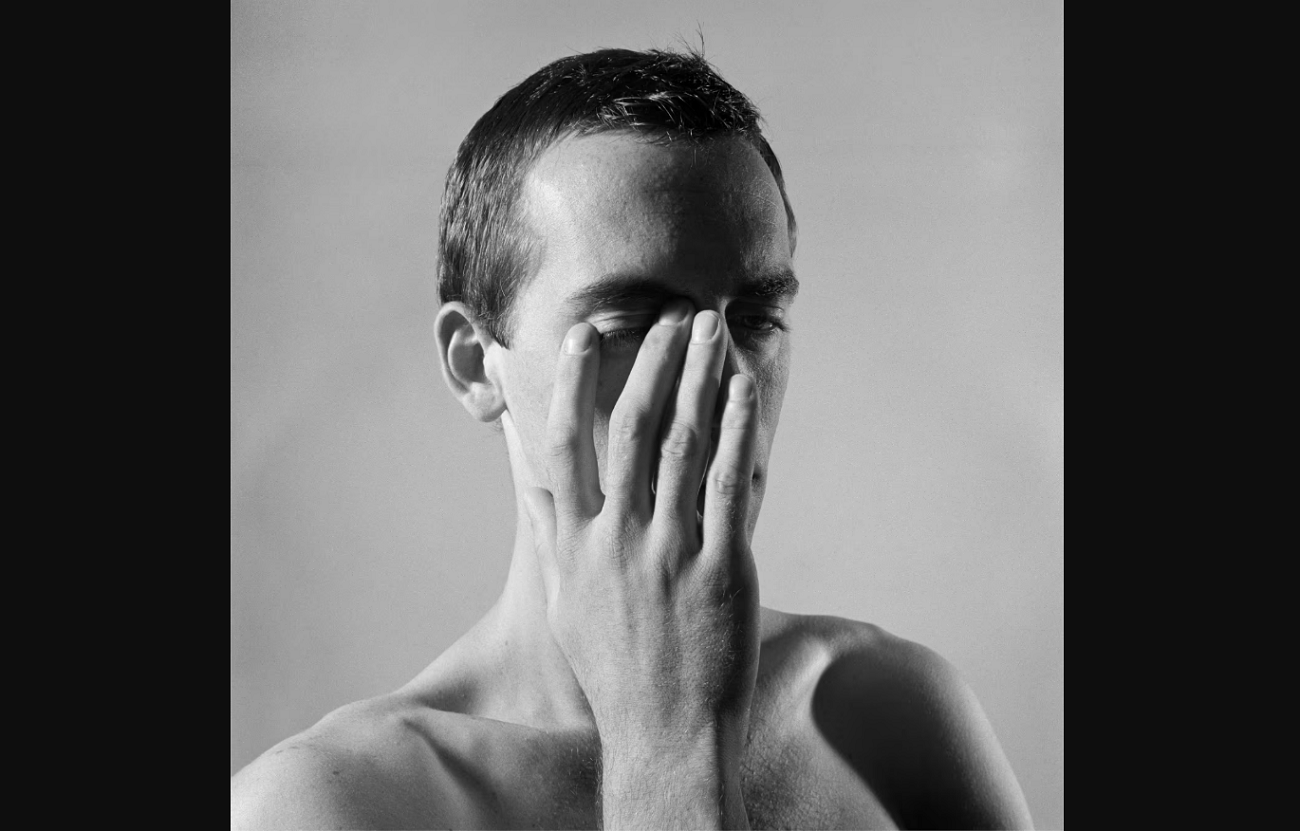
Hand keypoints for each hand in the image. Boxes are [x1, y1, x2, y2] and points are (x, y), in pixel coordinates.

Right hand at [522, 299, 759, 826]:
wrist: (663, 732)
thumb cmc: (613, 663)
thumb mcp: (563, 596)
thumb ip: (548, 527)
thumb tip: (528, 473)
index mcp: (575, 541)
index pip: (565, 443)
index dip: (575, 382)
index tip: (588, 332)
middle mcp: (616, 539)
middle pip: (628, 428)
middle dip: (651, 361)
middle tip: (673, 313)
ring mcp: (669, 552)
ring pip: (680, 444)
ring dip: (696, 378)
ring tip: (710, 329)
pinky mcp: (721, 568)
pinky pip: (730, 484)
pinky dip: (738, 430)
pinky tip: (744, 389)